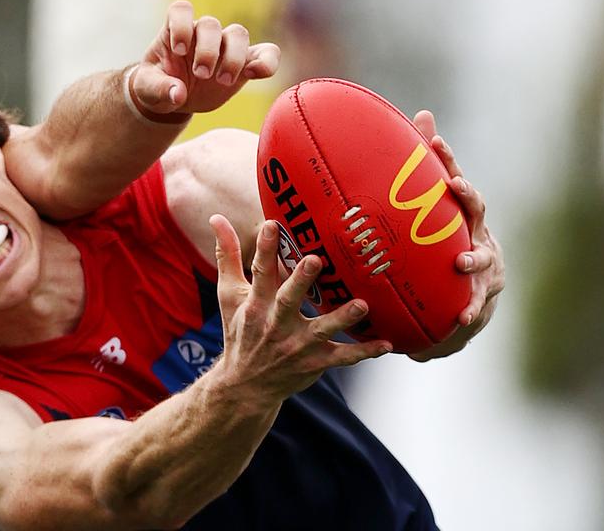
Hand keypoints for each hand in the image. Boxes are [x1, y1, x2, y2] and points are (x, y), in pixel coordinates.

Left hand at [131, 0, 280, 117]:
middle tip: (201, 75)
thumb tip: (178, 94)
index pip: (181, 10)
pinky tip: (257, 73)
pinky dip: (267, 60)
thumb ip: (159, 89)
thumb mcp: (148, 89)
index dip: (181, 25)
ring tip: (223, 81)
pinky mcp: (244, 63)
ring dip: (233, 57)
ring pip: (238, 34)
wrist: (175, 98)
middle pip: (211, 25)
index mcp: (174, 31)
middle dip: (208, 50)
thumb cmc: (158, 86)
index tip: (179, 50)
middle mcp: (201, 33)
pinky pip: (266, 53)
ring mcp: (224, 46)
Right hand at [210, 215, 389, 401]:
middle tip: (315, 260)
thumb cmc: (240, 331)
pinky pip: (343, 358)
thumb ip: (227, 256)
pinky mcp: (315, 363)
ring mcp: (297, 346)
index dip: (264, 248)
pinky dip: (364, 352)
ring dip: (342, 318)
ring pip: (322, 330)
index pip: (259, 273)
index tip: (271, 224)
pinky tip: (386, 344)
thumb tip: (217, 218)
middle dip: (301, 281)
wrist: (245, 385)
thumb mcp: (229, 294)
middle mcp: (276, 324)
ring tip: (361, 304)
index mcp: (256, 304)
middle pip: (289, 299)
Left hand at [407, 110, 505, 361]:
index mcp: (461, 212)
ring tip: (462, 262)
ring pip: (484, 256)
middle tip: (456, 185)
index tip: (433, 140)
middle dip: (468, 195)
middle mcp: (477, 232)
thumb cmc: (445, 243)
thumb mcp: (434, 212)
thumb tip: (419, 115)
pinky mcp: (482, 293)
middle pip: (477, 209)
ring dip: (475, 258)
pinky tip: (462, 317)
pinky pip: (477, 301)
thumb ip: (425, 167)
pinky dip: (471, 308)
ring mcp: (485, 263)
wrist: (466, 294)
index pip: (454, 179)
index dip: (446, 158)